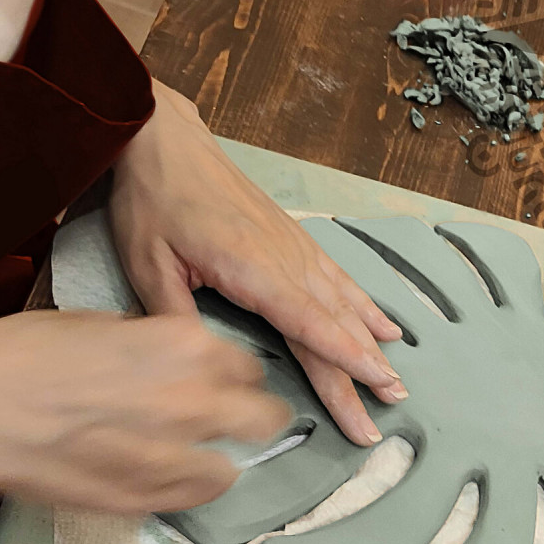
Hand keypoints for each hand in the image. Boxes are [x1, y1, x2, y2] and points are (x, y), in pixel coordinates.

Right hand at [0, 311, 290, 509]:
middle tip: (233, 422)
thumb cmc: (20, 353)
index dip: (236, 376)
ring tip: (190, 456)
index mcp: (185, 346)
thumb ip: (155, 346)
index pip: (250, 366)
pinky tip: (162, 478)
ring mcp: (173, 458)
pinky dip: (186, 490)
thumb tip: (178, 362)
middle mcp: (195, 401)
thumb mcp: (101, 325)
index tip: (226, 383)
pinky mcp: (144, 501)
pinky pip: (191, 501)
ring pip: (231, 468)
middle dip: (253, 418)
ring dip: (217, 459)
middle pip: (264, 419)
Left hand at [110, 80, 406, 446]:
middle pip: (333, 325)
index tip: (374, 384)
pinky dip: (365, 307)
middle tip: (393, 402)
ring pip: (343, 306)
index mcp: (251, 268)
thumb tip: (195, 369)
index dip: (343, 358)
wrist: (167, 141)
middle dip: (363, 369)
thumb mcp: (148, 265)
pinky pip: (339, 280)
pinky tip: (386, 329)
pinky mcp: (296, 241)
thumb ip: (175, 318)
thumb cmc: (155, 202)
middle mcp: (285, 259)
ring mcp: (295, 249)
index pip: (308, 323)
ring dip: (372, 345)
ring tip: (395, 379)